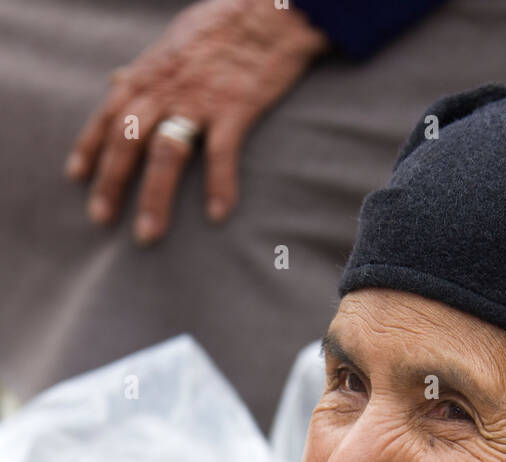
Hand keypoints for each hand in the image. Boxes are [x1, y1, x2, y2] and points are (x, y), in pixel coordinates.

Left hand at [65, 0, 330, 244]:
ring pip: (166, 153)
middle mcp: (166, 88)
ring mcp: (199, 99)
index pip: (109, 114)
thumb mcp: (171, 41)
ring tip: (148, 234)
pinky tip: (218, 214)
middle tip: (101, 218)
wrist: (267, 10)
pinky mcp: (234, 108)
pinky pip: (222, 153)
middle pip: (128, 140)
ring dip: (155, 198)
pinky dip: (219, 185)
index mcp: (149, 73)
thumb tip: (115, 80)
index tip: (76, 177)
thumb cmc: (221, 25)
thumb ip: (143, 68)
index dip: (90, 146)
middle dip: (111, 182)